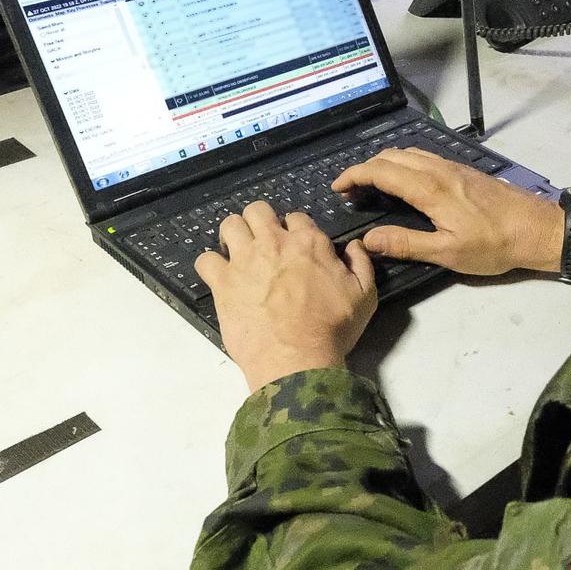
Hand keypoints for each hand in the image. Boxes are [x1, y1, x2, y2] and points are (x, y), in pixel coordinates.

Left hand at [195, 201, 377, 392]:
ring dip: (233, 235)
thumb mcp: (365, 296)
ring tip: (238, 253)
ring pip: (230, 225)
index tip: (294, 246)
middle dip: (260, 221)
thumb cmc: (333, 330)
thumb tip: (355, 246)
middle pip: (258, 210)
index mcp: (308, 243)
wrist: (297, 359)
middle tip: (262, 243)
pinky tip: (220, 277)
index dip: (295, 230)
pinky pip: (205, 260)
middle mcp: (274, 243)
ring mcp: (245, 260)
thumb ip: (361, 264)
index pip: (297, 217)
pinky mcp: (223, 282)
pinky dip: (211, 266)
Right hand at [331, 148, 564, 275]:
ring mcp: (452, 167)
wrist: (538, 229)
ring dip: (383, 164)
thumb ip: (407, 244)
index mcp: (431, 189)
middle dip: (364, 168)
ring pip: (408, 153)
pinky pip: (423, 157)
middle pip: (391, 156)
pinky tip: (403, 183)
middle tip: (350, 192)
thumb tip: (370, 238)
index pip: (381, 171)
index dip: (354, 176)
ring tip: (371, 187)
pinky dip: (402, 164)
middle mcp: (439, 170)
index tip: (338, 188)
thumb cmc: (495, 245)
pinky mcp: (463, 170)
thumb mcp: (448, 252)